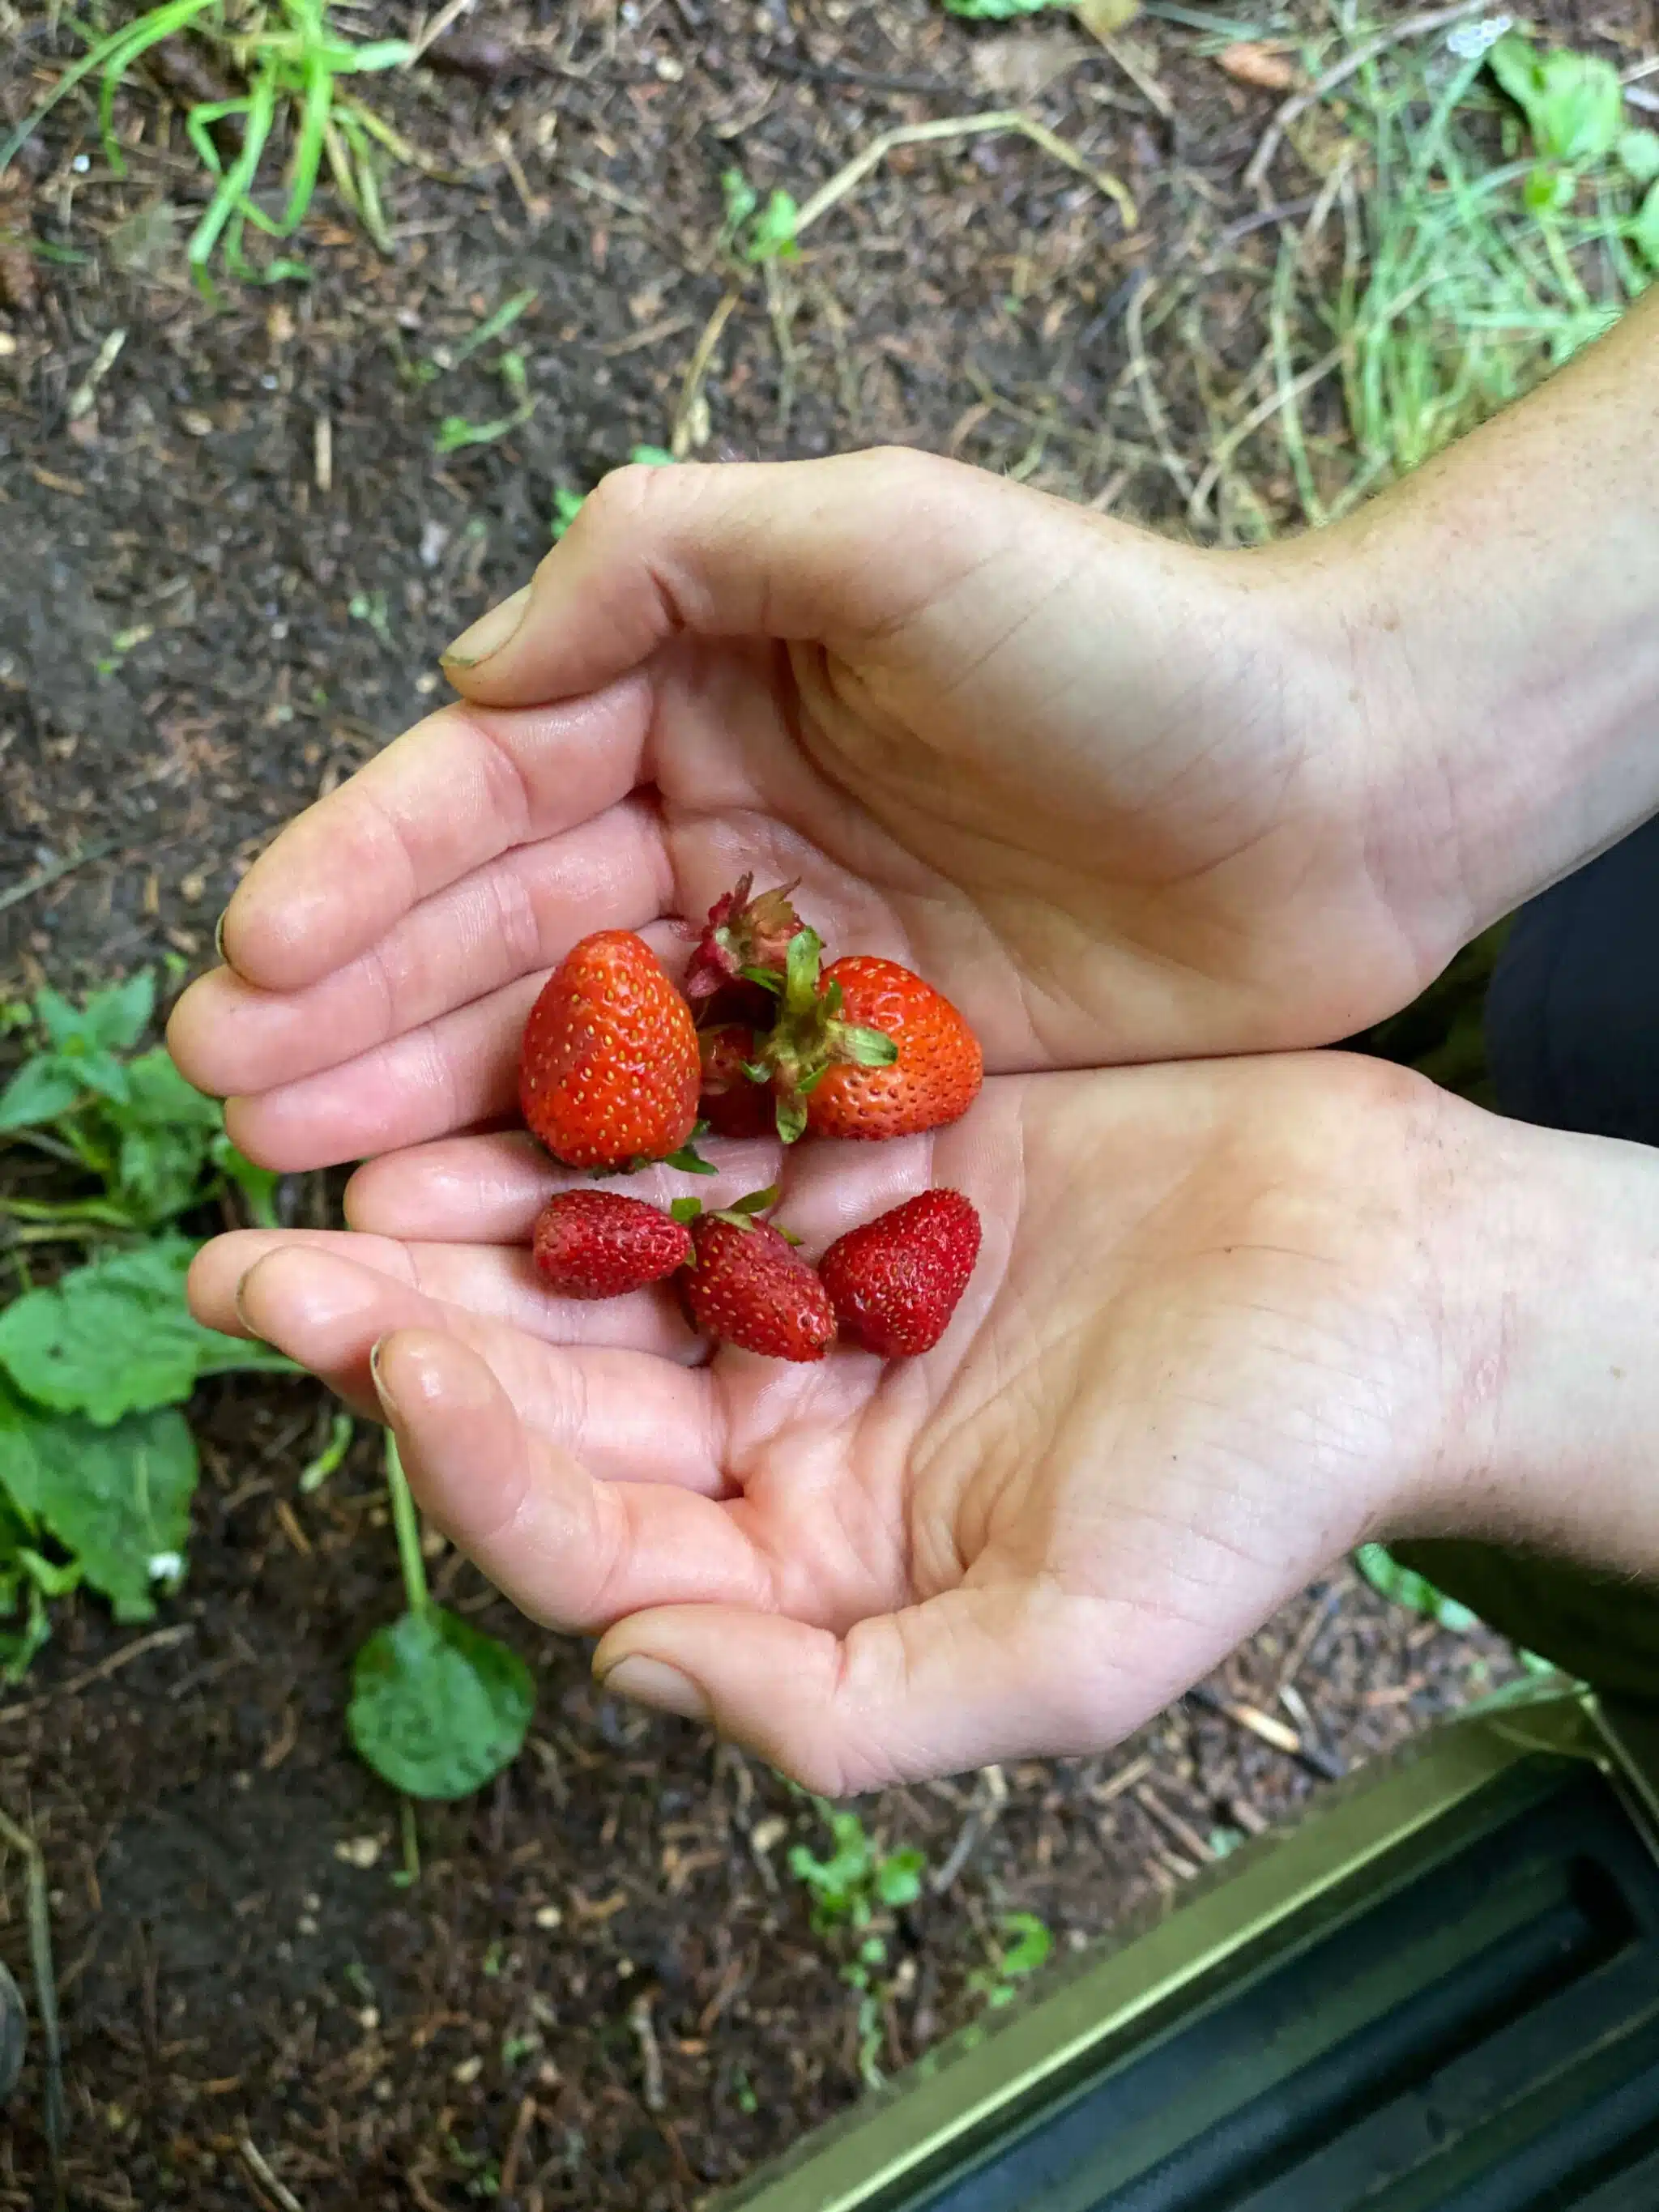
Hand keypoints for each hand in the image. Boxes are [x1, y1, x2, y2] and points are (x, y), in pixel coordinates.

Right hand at [167, 451, 1446, 1172]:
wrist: (1351, 788)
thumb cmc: (1138, 641)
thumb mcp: (896, 531)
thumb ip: (665, 556)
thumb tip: (468, 674)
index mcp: (701, 688)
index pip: (491, 789)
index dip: (361, 874)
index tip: (248, 967)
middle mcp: (723, 829)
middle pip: (510, 934)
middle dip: (363, 1016)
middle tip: (235, 1111)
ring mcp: (791, 965)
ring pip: (588, 1054)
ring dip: (451, 1117)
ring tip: (327, 1191)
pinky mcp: (872, 1075)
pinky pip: (709, 1140)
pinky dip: (611, 1191)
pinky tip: (510, 1243)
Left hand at [188, 1052, 1506, 1790]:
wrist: (1399, 1277)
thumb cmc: (1265, 1471)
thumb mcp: (1071, 1647)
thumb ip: (843, 1708)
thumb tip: (635, 1682)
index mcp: (812, 1568)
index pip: (594, 1539)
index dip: (474, 1468)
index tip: (388, 1363)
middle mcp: (786, 1434)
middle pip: (558, 1396)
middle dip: (406, 1337)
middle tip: (258, 1268)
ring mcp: (811, 1289)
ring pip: (599, 1258)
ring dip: (472, 1217)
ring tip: (343, 1157)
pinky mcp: (856, 1162)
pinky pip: (701, 1136)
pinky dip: (604, 1108)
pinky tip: (509, 1061)